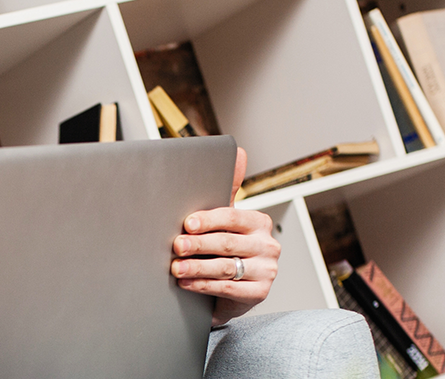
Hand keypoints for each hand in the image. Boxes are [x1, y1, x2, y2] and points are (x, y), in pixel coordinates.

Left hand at [171, 148, 278, 325]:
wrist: (232, 289)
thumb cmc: (225, 249)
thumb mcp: (225, 220)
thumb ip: (228, 187)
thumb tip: (239, 151)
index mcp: (259, 222)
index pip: (232, 217)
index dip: (207, 220)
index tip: (186, 224)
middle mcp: (268, 245)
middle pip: (228, 242)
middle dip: (198, 244)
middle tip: (176, 245)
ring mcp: (266, 270)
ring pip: (227, 266)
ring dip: (197, 267)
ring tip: (176, 267)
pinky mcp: (260, 292)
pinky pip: (228, 288)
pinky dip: (203, 285)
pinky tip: (186, 283)